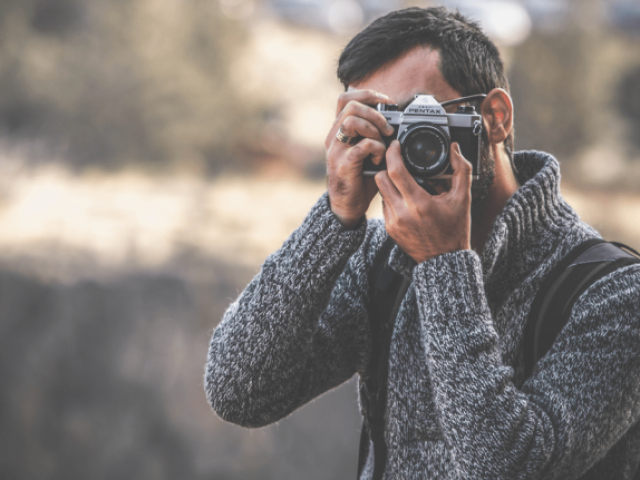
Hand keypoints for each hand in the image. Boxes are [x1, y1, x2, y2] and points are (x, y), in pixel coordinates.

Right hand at [325, 89, 394, 228]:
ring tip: (383, 143)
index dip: (367, 95)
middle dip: (375, 113)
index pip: (346, 98)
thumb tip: (398, 123)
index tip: (386, 103)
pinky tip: (379, 159)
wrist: (347, 205)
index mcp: (339, 130)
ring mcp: (336, 150)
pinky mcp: (343, 164)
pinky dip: (376, 149)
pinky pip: (361, 146)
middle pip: (350, 106)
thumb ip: (376, 135)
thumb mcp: (368, 151)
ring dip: (374, 129)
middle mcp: (334, 137)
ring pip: (352, 121)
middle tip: (387, 129)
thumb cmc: (360, 177)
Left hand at [375, 141, 471, 263]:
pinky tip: (406, 199)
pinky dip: (392, 198)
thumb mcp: (463, 199)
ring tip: (405, 182)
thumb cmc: (455, 229)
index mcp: (419, 204)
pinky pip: (384, 205)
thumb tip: (455, 149)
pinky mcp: (389, 229)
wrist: (444, 259)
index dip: (392, 153)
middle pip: (380, 178)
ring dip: (389, 182)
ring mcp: (393, 222)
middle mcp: (402, 213)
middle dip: (387, 166)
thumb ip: (461, 171)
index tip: (395, 145)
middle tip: (398, 162)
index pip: (395, 171)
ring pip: (381, 191)